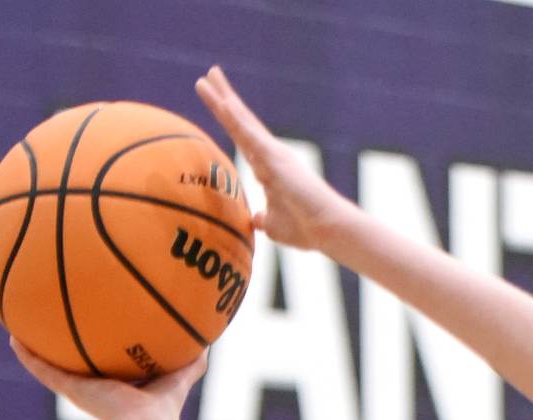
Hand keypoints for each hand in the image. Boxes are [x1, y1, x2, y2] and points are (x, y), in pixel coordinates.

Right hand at [9, 337, 207, 419]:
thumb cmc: (165, 405)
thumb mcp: (182, 371)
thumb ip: (194, 357)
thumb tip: (213, 339)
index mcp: (117, 381)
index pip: (102, 360)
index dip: (95, 343)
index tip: (86, 325)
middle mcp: (94, 384)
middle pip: (72, 361)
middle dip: (60, 343)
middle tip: (45, 321)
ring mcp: (79, 388)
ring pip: (50, 365)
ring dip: (33, 348)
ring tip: (15, 328)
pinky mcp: (70, 389)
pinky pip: (43, 370)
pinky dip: (27, 356)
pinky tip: (13, 338)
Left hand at [196, 66, 348, 249]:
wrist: (326, 229)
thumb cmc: (305, 229)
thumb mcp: (274, 225)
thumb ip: (263, 219)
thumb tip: (255, 220)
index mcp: (267, 169)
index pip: (242, 140)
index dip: (228, 121)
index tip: (216, 103)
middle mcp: (269, 155)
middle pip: (240, 122)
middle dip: (223, 100)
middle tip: (206, 77)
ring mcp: (272, 154)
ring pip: (243, 122)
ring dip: (224, 100)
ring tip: (207, 77)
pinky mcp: (276, 159)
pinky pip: (252, 136)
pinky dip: (237, 120)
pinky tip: (225, 104)